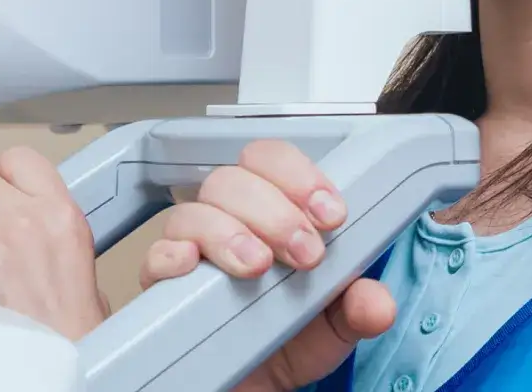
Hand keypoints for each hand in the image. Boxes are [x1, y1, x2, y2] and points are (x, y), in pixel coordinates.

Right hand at [137, 140, 395, 390]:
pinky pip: (155, 256)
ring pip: (193, 212)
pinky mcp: (164, 289)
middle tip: (305, 253)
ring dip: (230, 232)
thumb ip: (358, 309)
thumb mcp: (334, 327)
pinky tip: (192, 265)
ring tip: (257, 265)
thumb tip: (376, 301)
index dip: (299, 176)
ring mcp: (192, 254)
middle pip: (232, 180)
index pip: (272, 163)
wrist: (252, 389)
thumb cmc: (286, 343)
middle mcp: (227, 225)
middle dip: (275, 211)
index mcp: (271, 216)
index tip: (330, 214)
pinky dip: (170, 254)